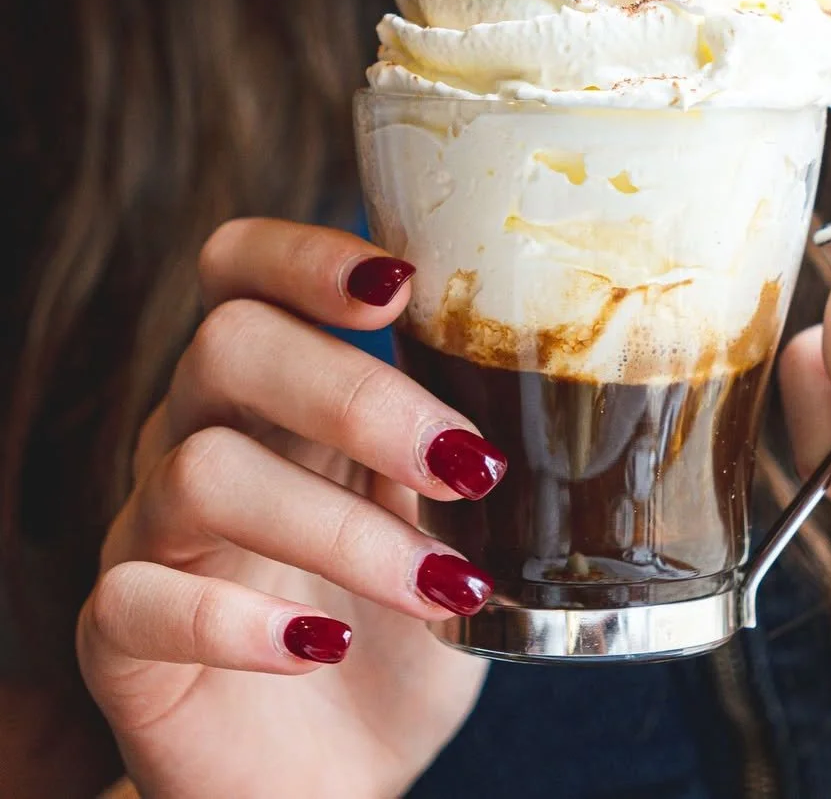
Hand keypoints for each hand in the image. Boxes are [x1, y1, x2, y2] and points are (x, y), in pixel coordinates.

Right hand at [77, 220, 506, 798]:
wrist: (334, 770)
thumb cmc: (398, 623)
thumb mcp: (444, 522)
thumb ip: (453, 445)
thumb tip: (535, 378)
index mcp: (276, 390)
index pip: (245, 271)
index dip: (306, 257)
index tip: (400, 284)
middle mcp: (200, 437)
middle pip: (226, 347)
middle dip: (355, 395)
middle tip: (465, 465)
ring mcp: (153, 534)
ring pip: (201, 473)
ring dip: (339, 527)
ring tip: (446, 586)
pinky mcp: (120, 637)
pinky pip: (137, 603)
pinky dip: (236, 625)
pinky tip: (323, 648)